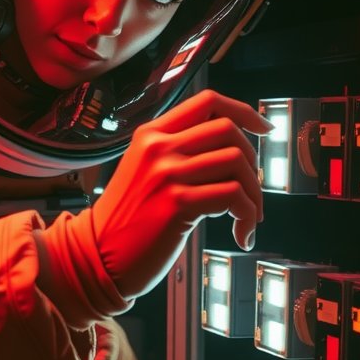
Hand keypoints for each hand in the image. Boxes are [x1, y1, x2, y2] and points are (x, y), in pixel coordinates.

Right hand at [88, 90, 270, 299]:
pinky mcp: (178, 204)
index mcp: (151, 134)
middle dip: (253, 161)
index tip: (264, 129)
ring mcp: (167, 174)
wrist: (96, 258)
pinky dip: (247, 217)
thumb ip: (175, 154)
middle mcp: (159, 147)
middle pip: (229, 129)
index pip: (208, 102)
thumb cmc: (124, 222)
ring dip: (254, 194)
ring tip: (247, 217)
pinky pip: (234, 197)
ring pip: (237, 162)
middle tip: (251, 190)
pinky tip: (241, 235)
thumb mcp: (143, 173)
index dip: (244, 112)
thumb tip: (227, 151)